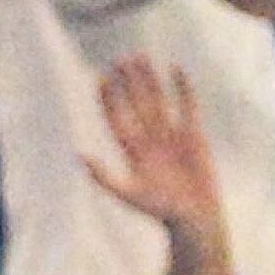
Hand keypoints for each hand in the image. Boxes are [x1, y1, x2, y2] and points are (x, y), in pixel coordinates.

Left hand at [81, 50, 236, 274]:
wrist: (194, 217)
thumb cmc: (160, 210)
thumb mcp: (128, 194)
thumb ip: (104, 176)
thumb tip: (79, 156)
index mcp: (132, 152)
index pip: (117, 119)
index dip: (108, 100)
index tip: (100, 78)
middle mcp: (149, 140)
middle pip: (136, 104)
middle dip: (128, 83)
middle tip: (121, 59)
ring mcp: (171, 136)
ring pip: (157, 100)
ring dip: (149, 80)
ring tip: (141, 56)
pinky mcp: (193, 135)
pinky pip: (186, 106)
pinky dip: (182, 88)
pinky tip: (176, 68)